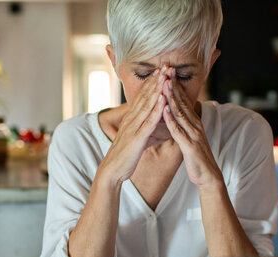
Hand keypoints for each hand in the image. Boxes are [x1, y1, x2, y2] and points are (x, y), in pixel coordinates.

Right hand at [99, 67, 169, 183]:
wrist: (112, 170)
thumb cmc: (125, 156)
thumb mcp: (136, 138)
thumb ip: (146, 130)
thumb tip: (156, 126)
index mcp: (132, 119)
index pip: (143, 97)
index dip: (152, 82)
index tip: (161, 70)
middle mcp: (132, 119)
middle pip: (145, 96)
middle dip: (156, 80)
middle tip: (165, 65)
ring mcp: (133, 128)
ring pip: (147, 105)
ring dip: (157, 90)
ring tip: (166, 76)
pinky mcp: (137, 138)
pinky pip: (148, 122)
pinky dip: (156, 110)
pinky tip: (163, 99)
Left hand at [162, 69, 222, 188]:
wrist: (208, 176)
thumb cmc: (197, 157)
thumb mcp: (190, 137)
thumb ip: (184, 125)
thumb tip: (177, 114)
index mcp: (193, 122)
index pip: (183, 100)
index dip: (175, 85)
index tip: (167, 71)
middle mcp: (195, 125)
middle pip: (183, 102)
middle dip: (174, 85)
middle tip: (166, 68)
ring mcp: (193, 134)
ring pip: (180, 113)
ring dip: (172, 98)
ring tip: (164, 83)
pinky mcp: (189, 146)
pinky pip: (178, 131)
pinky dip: (171, 119)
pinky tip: (164, 109)